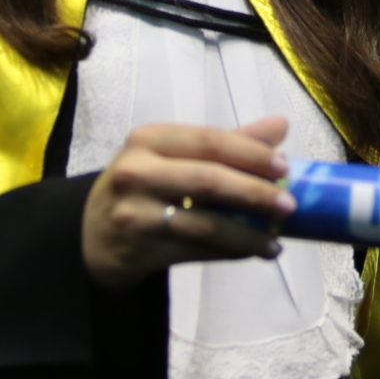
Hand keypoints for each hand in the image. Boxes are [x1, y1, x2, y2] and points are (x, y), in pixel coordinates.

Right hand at [82, 117, 295, 291]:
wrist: (90, 234)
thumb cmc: (143, 185)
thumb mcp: (172, 155)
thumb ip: (226, 142)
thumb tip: (281, 126)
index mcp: (149, 139)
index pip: (209, 139)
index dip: (250, 152)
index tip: (285, 167)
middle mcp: (137, 172)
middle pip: (209, 181)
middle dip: (255, 193)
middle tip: (289, 205)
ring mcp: (136, 213)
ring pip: (205, 224)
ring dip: (248, 233)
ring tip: (276, 239)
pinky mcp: (140, 249)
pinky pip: (197, 251)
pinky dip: (231, 252)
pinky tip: (254, 252)